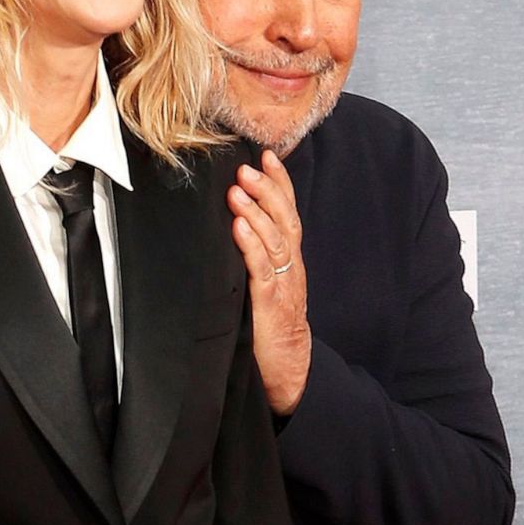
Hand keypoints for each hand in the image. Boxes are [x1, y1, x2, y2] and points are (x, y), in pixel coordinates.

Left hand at [227, 150, 311, 415]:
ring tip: (238, 188)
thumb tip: (233, 221)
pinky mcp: (270, 303)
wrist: (289, 370)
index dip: (280, 183)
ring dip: (256, 211)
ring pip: (275, 240)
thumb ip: (256, 255)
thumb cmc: (270, 324)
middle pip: (284, 219)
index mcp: (289, 259)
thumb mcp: (265, 283)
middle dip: (267, 189)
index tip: (266, 154)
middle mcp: (291, 266)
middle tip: (247, 166)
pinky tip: (238, 228)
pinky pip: (262, 270)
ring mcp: (283, 283)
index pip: (288, 212)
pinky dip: (251, 246)